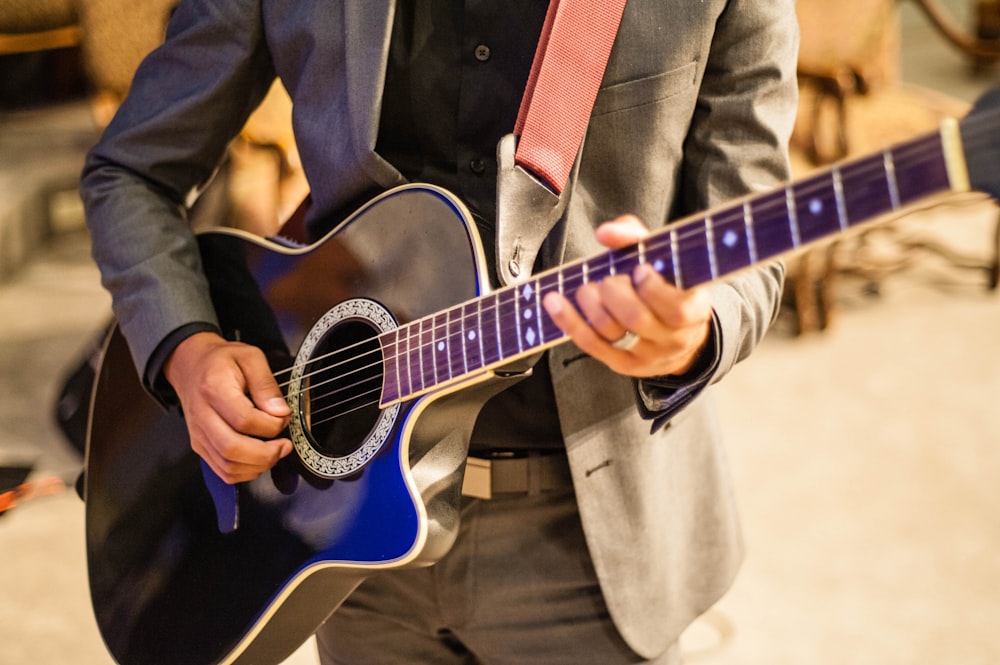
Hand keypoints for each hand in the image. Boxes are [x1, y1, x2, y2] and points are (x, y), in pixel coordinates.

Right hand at [164, 332, 292, 483]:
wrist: (191, 365)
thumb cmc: (221, 361)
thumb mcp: (250, 357)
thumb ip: (266, 384)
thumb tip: (280, 412)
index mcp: (214, 389)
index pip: (244, 420)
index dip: (270, 425)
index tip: (284, 418)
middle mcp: (202, 416)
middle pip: (232, 449)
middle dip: (266, 454)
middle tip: (284, 445)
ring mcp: (199, 434)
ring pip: (228, 466)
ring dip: (258, 465)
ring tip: (275, 451)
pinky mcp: (200, 446)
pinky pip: (223, 471)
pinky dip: (246, 472)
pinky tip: (260, 459)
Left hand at [542, 215, 712, 377]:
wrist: (679, 337)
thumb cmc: (668, 287)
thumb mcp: (664, 259)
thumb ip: (637, 238)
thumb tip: (606, 233)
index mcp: (695, 309)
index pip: (677, 308)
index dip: (653, 289)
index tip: (639, 269)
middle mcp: (675, 337)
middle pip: (636, 318)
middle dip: (614, 291)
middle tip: (608, 279)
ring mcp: (649, 355)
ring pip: (612, 331)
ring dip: (590, 303)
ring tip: (586, 287)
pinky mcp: (625, 364)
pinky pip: (592, 344)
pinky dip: (569, 320)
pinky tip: (554, 301)